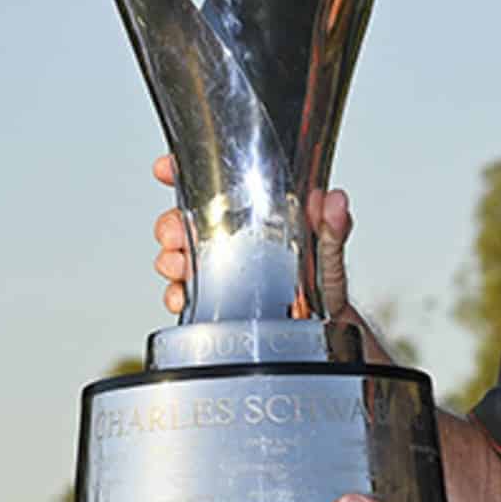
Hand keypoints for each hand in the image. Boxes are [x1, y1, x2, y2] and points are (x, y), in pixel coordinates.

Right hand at [149, 154, 359, 323]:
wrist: (325, 333)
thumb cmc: (326, 289)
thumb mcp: (330, 252)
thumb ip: (332, 228)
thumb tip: (334, 201)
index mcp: (255, 218)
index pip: (213, 186)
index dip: (184, 171)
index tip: (167, 168)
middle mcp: (233, 241)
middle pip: (184, 221)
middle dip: (172, 224)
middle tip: (179, 232)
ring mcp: (221, 271)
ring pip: (178, 256)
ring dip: (171, 259)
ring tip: (182, 265)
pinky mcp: (214, 303)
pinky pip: (184, 295)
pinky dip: (176, 294)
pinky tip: (184, 295)